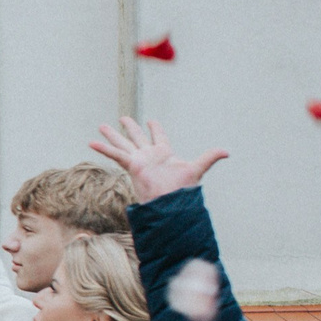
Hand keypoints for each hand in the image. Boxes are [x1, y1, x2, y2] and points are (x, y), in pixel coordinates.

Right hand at [90, 117, 227, 203]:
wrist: (170, 203)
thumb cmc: (183, 189)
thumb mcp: (197, 168)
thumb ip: (210, 157)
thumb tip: (227, 151)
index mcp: (164, 153)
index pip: (159, 137)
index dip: (156, 128)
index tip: (152, 121)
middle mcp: (150, 155)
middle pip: (138, 137)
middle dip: (131, 128)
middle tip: (123, 118)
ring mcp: (139, 160)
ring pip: (124, 143)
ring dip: (113, 135)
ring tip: (101, 126)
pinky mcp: (132, 166)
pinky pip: (117, 155)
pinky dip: (104, 149)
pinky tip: (92, 143)